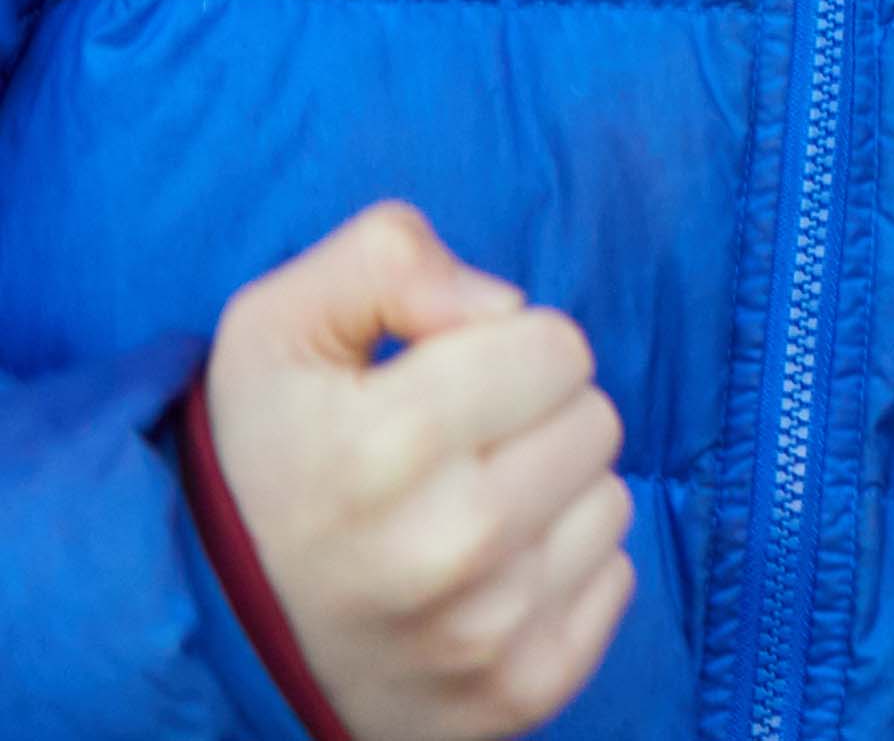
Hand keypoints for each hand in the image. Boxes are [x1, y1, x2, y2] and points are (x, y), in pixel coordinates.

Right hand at [202, 202, 633, 738]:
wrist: (223, 632)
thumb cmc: (267, 462)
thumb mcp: (277, 329)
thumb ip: (385, 257)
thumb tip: (501, 301)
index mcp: (388, 446)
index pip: (560, 345)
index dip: (503, 349)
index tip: (438, 385)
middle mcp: (447, 548)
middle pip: (598, 419)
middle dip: (534, 418)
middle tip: (451, 455)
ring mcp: (488, 632)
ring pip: (611, 499)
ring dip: (551, 495)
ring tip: (459, 517)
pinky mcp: (522, 690)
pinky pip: (617, 578)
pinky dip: (561, 570)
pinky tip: (483, 579)